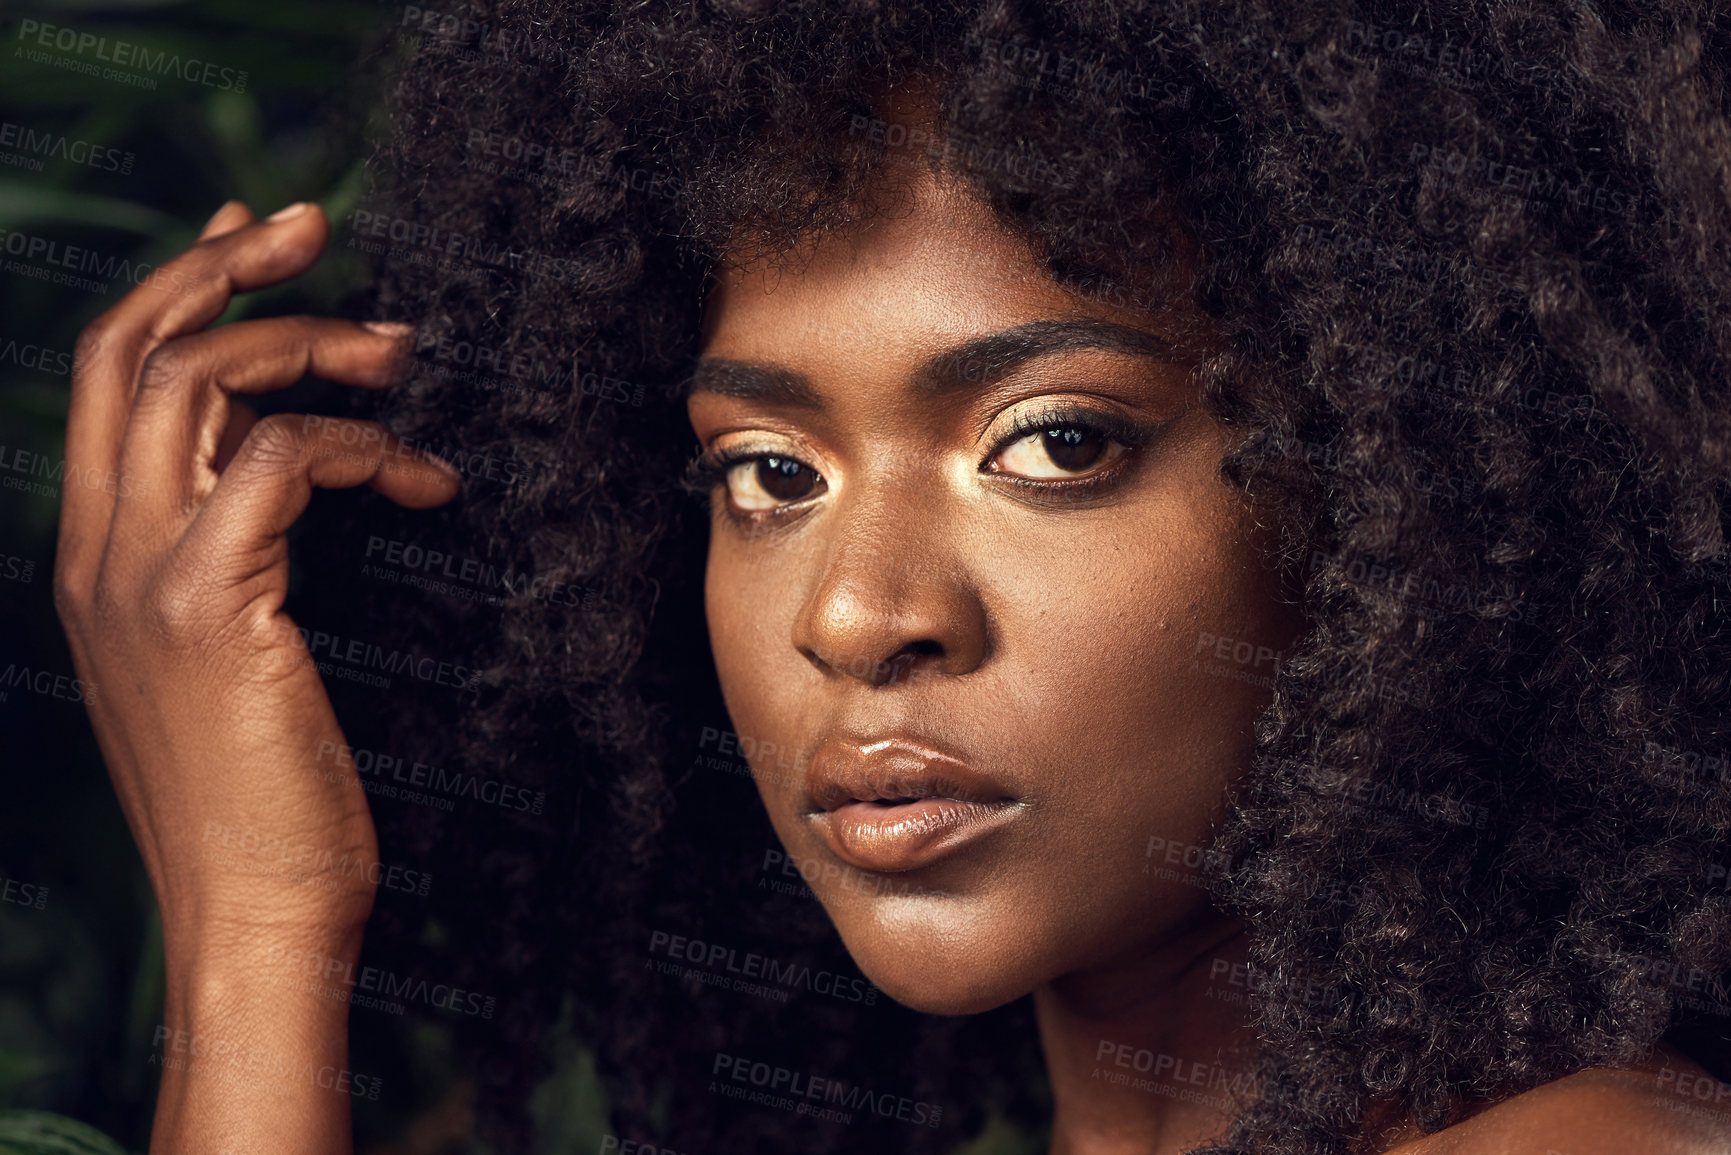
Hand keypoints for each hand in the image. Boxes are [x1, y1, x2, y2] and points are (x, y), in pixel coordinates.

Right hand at [53, 199, 457, 955]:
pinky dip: (359, 445)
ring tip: (403, 355)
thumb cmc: (274, 797)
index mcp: (99, 556)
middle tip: (318, 223)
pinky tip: (426, 478)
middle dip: (220, 264)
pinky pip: (278, 460)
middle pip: (126, 347)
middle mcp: (96, 551)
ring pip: (189, 380)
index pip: (112, 379)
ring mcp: (137, 575)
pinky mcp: (206, 603)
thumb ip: (239, 561)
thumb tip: (291, 470)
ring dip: (305, 341)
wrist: (260, 911)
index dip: (179, 288)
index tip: (254, 234)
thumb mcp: (236, 659)